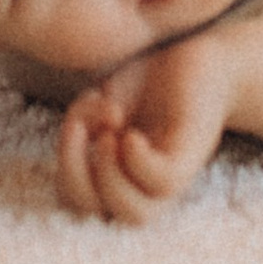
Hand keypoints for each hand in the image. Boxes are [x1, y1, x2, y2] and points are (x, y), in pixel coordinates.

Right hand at [55, 32, 233, 224]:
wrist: (197, 47)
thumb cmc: (150, 73)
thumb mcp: (103, 94)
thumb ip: (85, 118)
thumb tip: (93, 135)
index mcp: (120, 171)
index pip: (82, 202)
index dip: (65, 171)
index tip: (74, 125)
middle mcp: (145, 180)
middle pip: (102, 216)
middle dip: (76, 178)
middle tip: (81, 132)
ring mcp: (171, 171)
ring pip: (136, 215)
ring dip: (108, 178)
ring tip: (110, 137)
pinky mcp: (192, 154)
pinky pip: (163, 183)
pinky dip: (138, 162)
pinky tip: (132, 133)